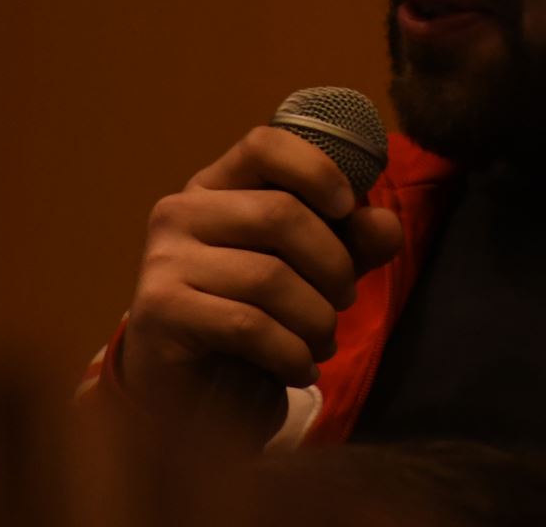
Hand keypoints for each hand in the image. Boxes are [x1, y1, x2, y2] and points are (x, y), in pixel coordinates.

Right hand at [120, 126, 403, 421]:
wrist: (193, 401)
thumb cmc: (255, 322)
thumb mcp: (314, 274)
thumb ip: (352, 243)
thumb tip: (386, 226)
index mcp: (217, 187)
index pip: (265, 145)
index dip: (316, 169)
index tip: (347, 207)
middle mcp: (181, 212)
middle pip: (280, 214)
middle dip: (333, 263)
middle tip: (345, 300)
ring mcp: (162, 260)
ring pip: (269, 276)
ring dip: (316, 318)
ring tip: (322, 341)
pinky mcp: (159, 311)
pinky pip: (248, 325)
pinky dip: (291, 352)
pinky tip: (301, 368)